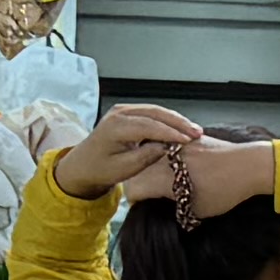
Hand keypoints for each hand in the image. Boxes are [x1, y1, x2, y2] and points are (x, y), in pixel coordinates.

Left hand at [51, 102, 204, 201]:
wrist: (82, 166)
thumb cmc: (101, 170)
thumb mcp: (124, 169)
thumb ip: (145, 156)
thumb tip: (167, 147)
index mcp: (115, 126)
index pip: (149, 125)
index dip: (170, 132)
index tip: (189, 140)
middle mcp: (119, 112)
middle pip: (155, 112)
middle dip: (178, 122)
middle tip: (197, 133)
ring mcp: (123, 110)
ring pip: (156, 110)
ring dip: (175, 120)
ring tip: (194, 131)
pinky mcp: (127, 112)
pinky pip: (151, 113)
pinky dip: (167, 120)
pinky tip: (181, 129)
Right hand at [144, 134, 279, 223]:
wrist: (248, 165)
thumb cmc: (224, 191)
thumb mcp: (196, 210)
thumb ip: (174, 207)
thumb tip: (164, 207)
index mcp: (161, 177)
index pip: (133, 189)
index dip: (136, 201)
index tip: (144, 205)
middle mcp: (163, 157)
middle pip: (137, 171)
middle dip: (141, 184)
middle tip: (154, 194)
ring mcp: (175, 144)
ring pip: (150, 156)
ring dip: (151, 168)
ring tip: (166, 180)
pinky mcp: (187, 137)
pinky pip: (168, 146)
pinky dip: (167, 157)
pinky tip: (182, 167)